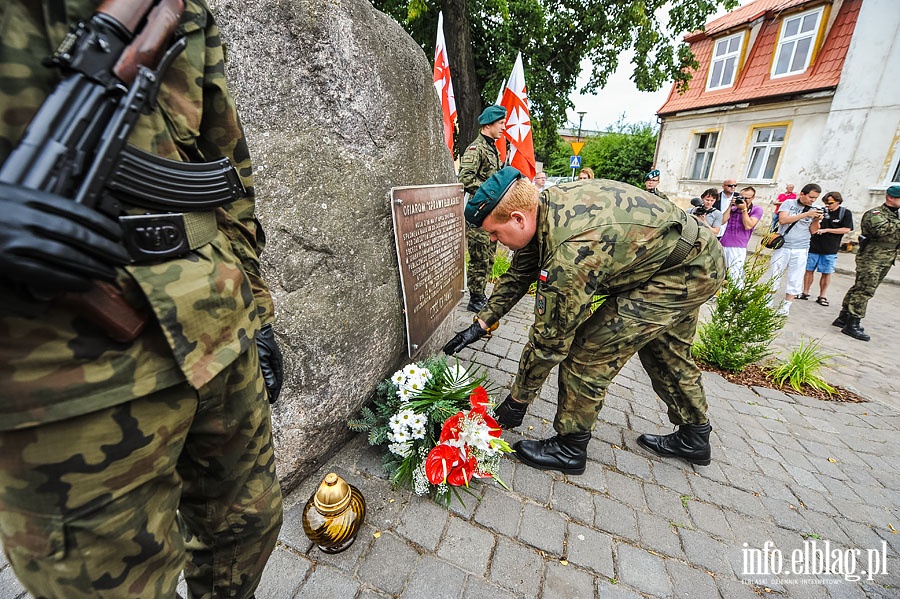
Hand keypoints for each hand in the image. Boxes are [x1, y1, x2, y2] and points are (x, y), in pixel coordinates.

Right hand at [0, 183, 127, 293]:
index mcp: (25, 196)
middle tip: (121, 257)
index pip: (71, 209)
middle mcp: (23, 216)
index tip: (116, 232)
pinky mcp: (4, 260)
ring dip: (91, 265)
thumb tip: (65, 221)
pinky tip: (83, 284)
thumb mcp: (4, 196)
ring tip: (109, 273)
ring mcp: (14, 238)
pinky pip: (42, 272)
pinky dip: (67, 279)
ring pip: (63, 253)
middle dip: (103, 246)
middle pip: (73, 232)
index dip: (99, 222)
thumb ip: (31, 206)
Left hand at [256, 323, 283, 402]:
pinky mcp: (261, 355)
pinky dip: (262, 377)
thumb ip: (266, 371)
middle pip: (274, 378)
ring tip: (262, 393)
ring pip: (268, 374)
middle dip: (271, 389)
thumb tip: (271, 386)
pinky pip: (264, 370)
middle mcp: (273, 360)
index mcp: (276, 361)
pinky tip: (258, 380)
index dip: (275, 391)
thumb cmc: (258, 339)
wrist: (253, 325)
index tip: (272, 401)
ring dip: (266, 383)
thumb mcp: (262, 357)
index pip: (278, 379)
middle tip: (267, 400)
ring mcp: (268, 357)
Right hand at [442, 321, 486, 354]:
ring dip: (452, 349)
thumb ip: (460, 346)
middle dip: (449, 349)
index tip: (444, 350)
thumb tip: (455, 351)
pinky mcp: (464, 340)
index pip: (451, 343)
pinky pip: (458, 345)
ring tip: (449, 353)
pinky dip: (456, 348)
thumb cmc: (472, 334)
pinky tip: (455, 350)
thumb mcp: (466, 341)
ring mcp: (461, 339)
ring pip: (455, 345)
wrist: (477, 330)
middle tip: (445, 353)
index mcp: (458, 337)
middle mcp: (458, 338)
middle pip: (452, 344)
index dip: (447, 347)